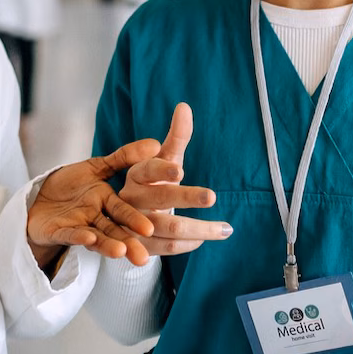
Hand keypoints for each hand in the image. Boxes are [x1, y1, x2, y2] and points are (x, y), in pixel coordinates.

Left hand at [25, 138, 163, 266]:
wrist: (38, 197)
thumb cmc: (70, 185)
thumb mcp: (96, 167)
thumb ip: (123, 157)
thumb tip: (155, 144)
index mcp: (106, 203)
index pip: (123, 212)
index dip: (135, 220)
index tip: (150, 229)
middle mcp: (94, 218)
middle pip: (113, 231)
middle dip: (128, 243)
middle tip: (142, 258)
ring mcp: (76, 226)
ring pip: (95, 237)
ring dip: (107, 245)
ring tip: (120, 252)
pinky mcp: (56, 232)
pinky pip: (68, 234)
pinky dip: (78, 236)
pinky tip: (89, 238)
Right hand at [110, 103, 232, 266]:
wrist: (125, 217)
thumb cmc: (152, 183)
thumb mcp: (163, 160)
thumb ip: (176, 137)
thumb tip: (184, 106)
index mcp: (136, 174)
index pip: (147, 169)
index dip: (162, 170)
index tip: (180, 170)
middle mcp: (132, 199)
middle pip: (160, 198)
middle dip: (186, 197)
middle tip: (212, 196)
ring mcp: (134, 224)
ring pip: (168, 227)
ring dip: (200, 229)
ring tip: (226, 228)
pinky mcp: (139, 245)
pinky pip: (166, 247)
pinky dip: (187, 244)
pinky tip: (204, 239)